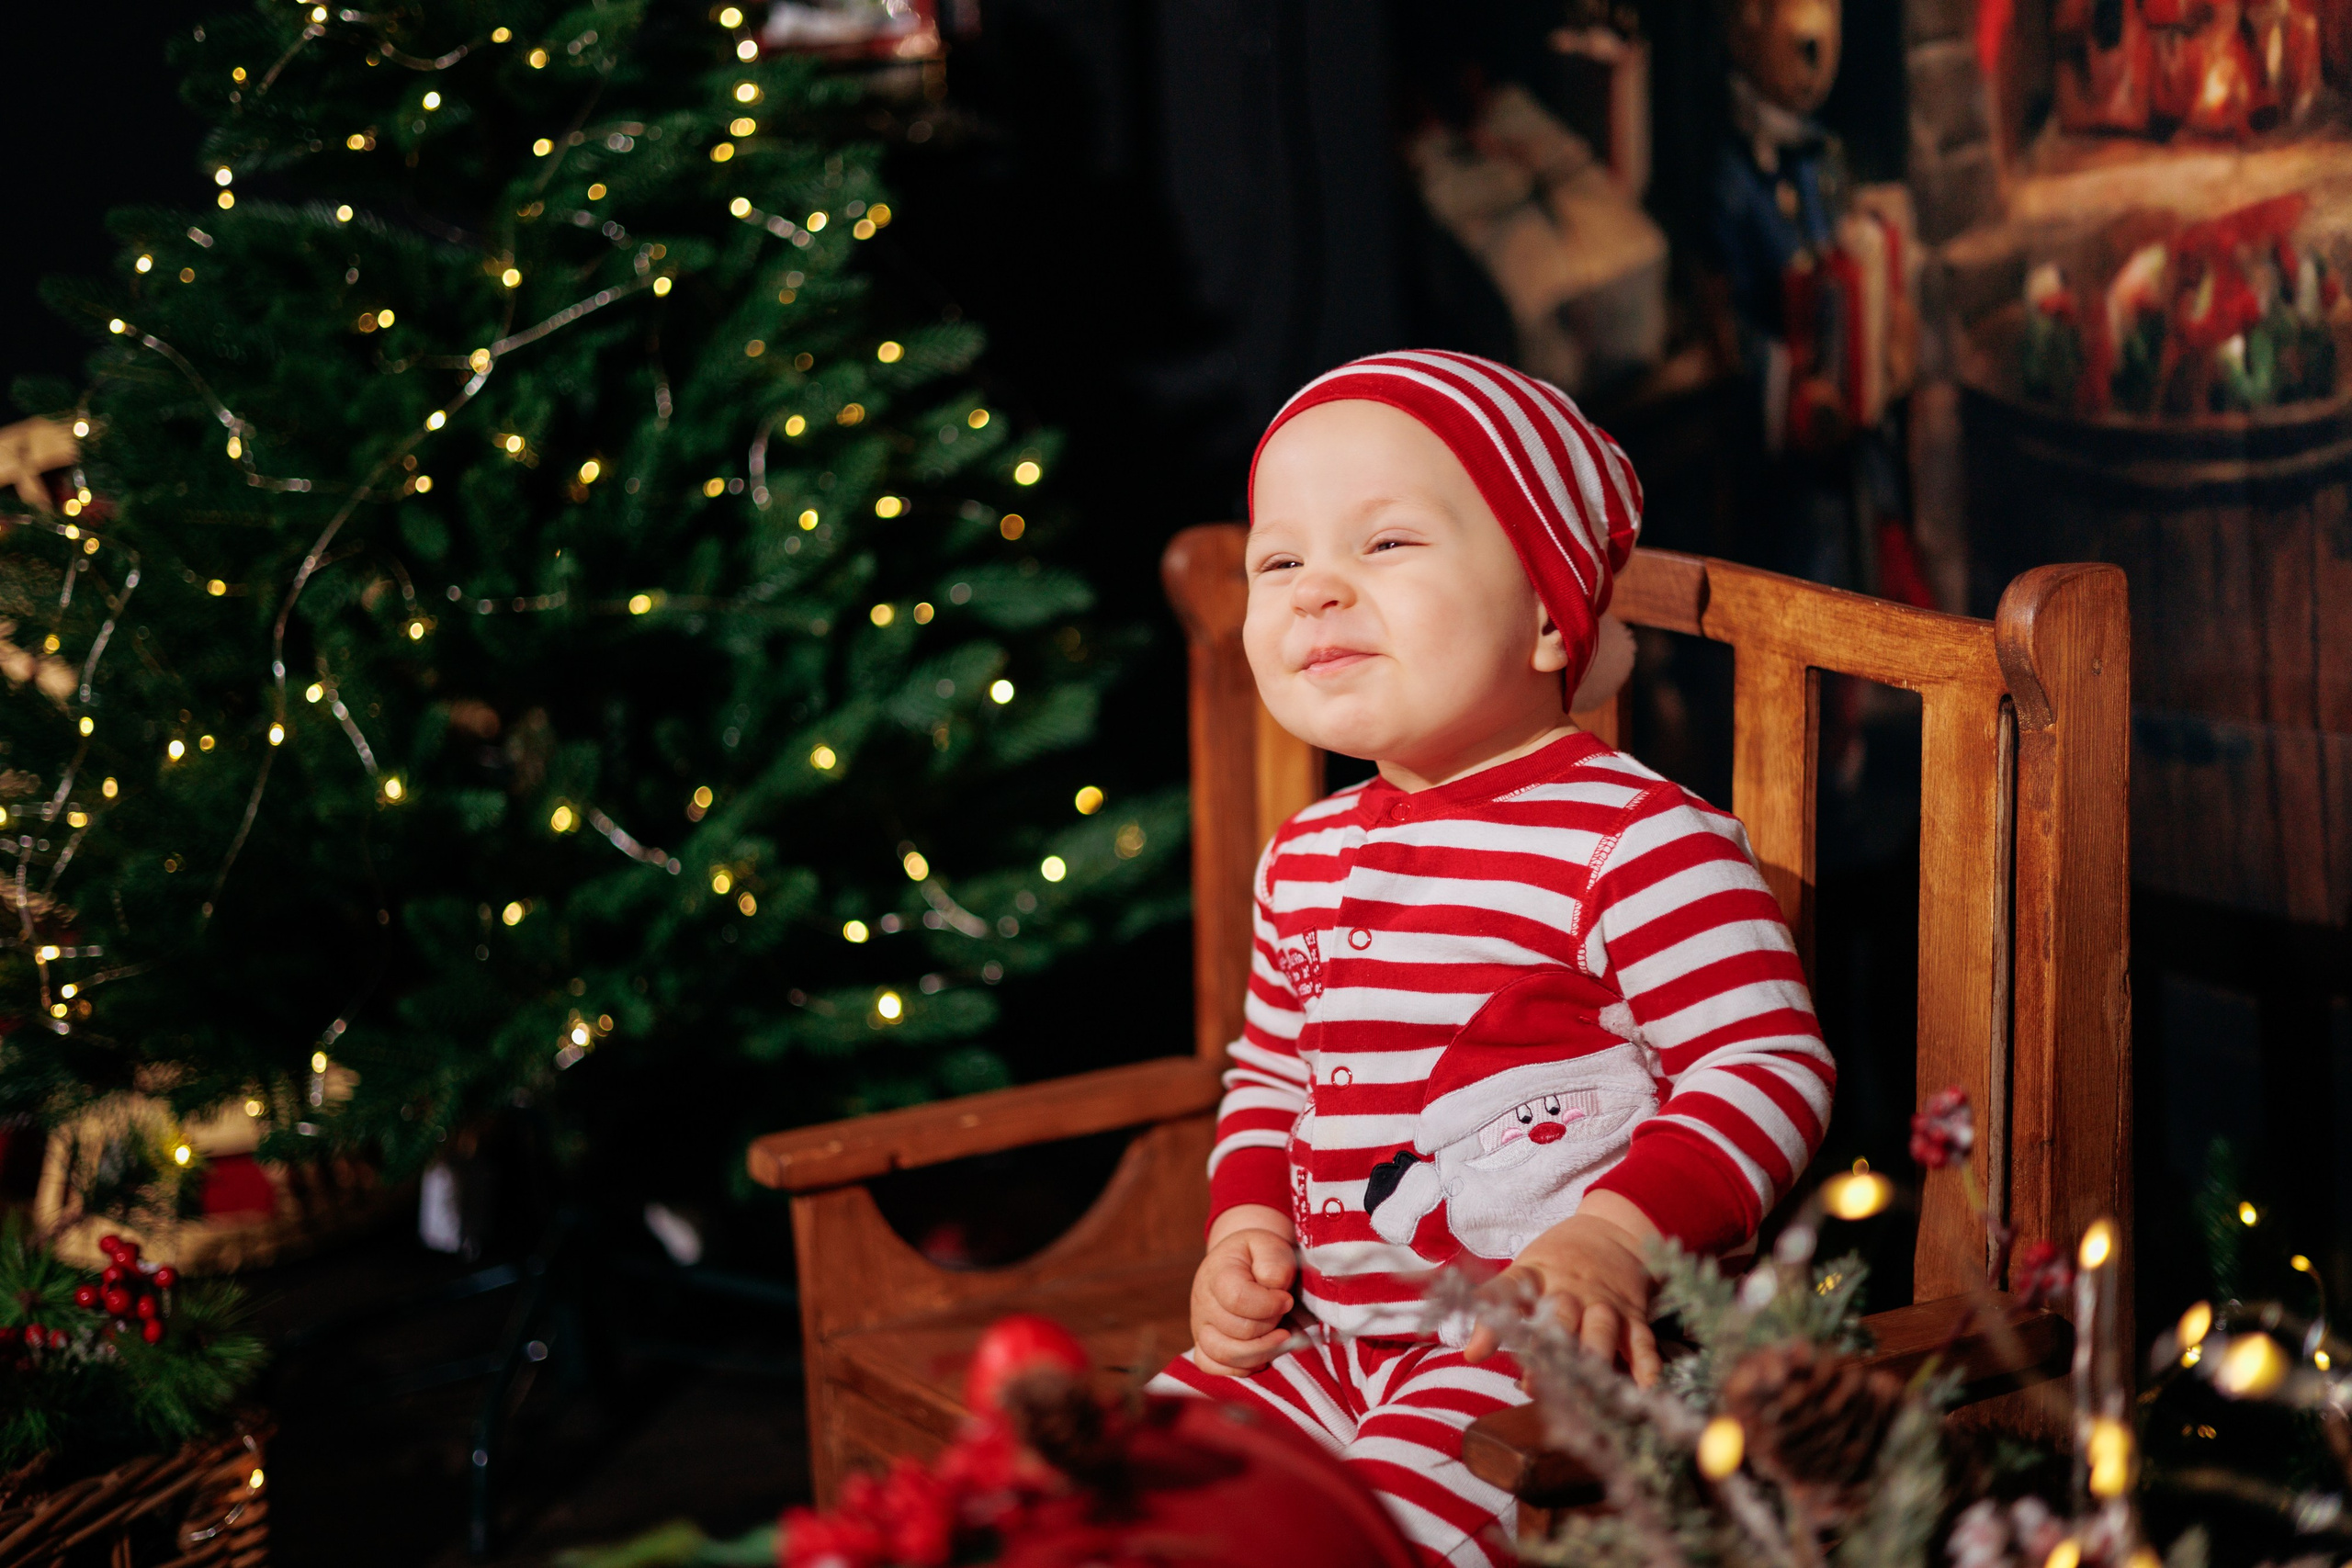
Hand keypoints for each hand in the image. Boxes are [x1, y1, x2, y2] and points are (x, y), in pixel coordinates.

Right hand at [1190, 1204, 1297, 1376]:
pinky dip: (1239, 1367)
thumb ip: (1274, 1261)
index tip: (1286, 1299)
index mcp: (1217, 1272)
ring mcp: (1199, 1325)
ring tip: (1279, 1339)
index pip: (1237, 1298)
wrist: (1242, 1265)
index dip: (1269, 1305)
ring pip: (1223, 1353)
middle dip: (1270, 1326)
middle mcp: (1202, 1301)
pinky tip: (1261, 1355)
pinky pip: (1211, 1366)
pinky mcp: (1202, 1345)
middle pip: (1237, 1330)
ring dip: (1260, 1351)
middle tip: (1283, 1315)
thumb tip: (1272, 1285)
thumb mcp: (1271, 1246)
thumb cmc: (1260, 1257)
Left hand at [1462, 1190, 1662, 1385]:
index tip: (1472, 1353)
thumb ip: (1501, 1307)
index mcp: (1534, 1274)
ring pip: (1600, 1330)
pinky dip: (1645, 1366)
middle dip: (1547, 1351)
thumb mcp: (1525, 1270)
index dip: (1488, 1323)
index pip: (1506, 1293)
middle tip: (1532, 1386)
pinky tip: (1644, 1391)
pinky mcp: (1634, 1314)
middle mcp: (1569, 1289)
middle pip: (1558, 1317)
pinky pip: (1641, 1342)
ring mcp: (1604, 1302)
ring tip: (1586, 1391)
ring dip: (1593, 1360)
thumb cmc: (1557, 1260)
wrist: (1614, 1231)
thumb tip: (1471, 1352)